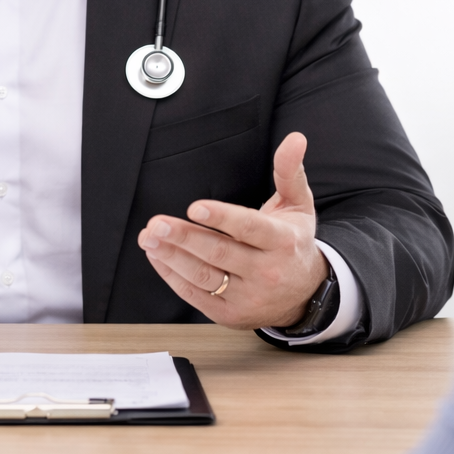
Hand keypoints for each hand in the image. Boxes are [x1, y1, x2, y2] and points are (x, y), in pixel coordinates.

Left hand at [137, 132, 326, 329]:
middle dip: (185, 237)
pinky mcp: (229, 314)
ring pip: (204, 276)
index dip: (222, 218)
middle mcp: (266, 272)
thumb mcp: (299, 205)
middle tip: (157, 223)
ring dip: (171, 257)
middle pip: (220, 253)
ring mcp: (247, 297)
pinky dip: (172, 276)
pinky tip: (157, 255)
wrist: (304, 295)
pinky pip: (195, 295)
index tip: (195, 208)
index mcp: (282, 242)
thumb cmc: (293, 242)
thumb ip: (290, 171)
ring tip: (148, 237)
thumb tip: (295, 139)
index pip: (250, 228)